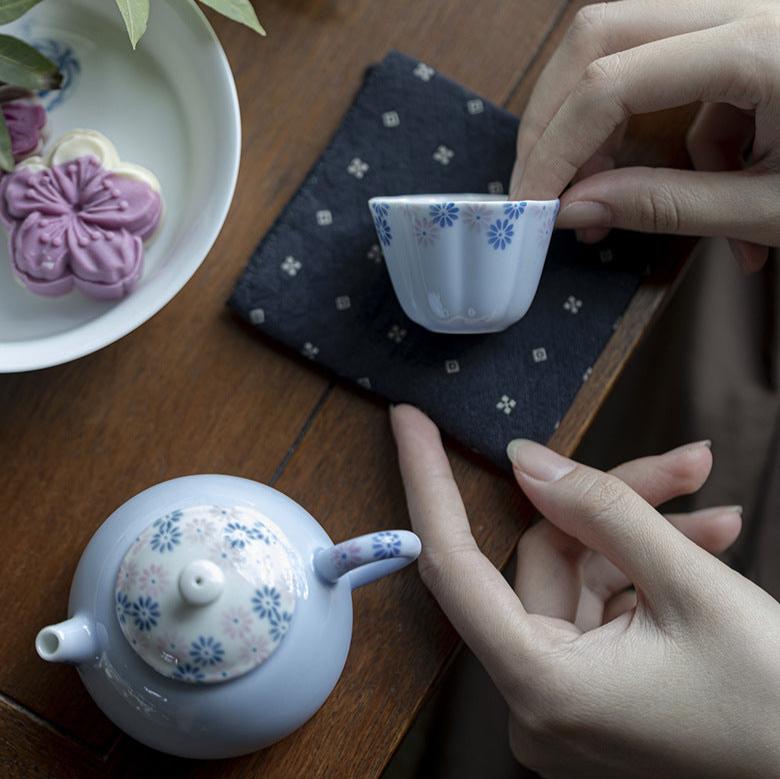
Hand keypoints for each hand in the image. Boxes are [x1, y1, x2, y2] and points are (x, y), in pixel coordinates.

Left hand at [390, 404, 779, 777]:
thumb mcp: (694, 588)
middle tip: (680, 467)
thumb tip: (524, 459)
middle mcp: (538, 704)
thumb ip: (601, 510)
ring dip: (642, 536)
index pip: (452, 565)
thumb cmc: (778, 706)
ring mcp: (565, 704)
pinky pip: (599, 611)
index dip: (428, 483)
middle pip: (546, 561)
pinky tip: (702, 546)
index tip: (409, 424)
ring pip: (579, 579)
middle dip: (610, 504)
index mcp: (542, 687)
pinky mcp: (593, 697)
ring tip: (713, 517)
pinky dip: (643, 574)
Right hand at [509, 0, 779, 270]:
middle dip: (555, 116)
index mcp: (764, 43)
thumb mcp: (773, 207)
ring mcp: (744, 6)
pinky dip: (668, 128)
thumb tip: (577, 209)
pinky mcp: (748, 27)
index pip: (613, 83)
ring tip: (619, 189)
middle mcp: (747, 1)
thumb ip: (665, 206)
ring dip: (602, 119)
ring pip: (624, 38)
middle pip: (600, 30)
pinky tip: (712, 177)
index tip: (531, 205)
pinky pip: (673, 65)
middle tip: (545, 183)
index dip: (555, 148)